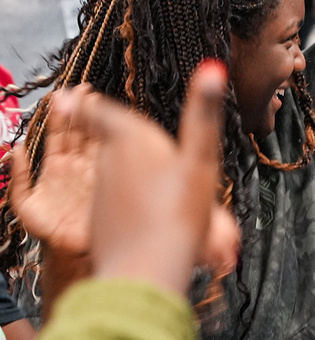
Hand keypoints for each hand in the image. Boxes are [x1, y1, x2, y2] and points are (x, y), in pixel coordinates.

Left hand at [9, 87, 96, 258]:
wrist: (72, 249)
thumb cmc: (48, 228)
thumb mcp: (24, 203)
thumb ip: (20, 176)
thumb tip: (15, 148)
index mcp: (58, 166)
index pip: (61, 132)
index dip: (61, 112)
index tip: (63, 93)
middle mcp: (79, 164)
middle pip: (81, 129)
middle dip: (82, 107)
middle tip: (84, 88)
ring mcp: (97, 168)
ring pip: (97, 137)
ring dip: (97, 118)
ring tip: (97, 99)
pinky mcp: (111, 177)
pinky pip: (111, 155)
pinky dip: (111, 140)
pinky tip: (112, 126)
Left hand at [87, 61, 238, 294]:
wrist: (146, 270)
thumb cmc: (178, 211)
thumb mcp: (202, 157)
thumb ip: (204, 112)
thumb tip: (214, 68)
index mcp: (130, 139)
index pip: (101, 112)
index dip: (89, 103)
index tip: (74, 94)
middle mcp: (108, 162)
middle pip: (113, 142)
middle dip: (124, 138)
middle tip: (138, 136)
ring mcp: (101, 192)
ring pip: (116, 173)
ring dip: (132, 172)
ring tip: (160, 181)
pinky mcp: (100, 220)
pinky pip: (117, 200)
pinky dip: (130, 199)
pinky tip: (154, 211)